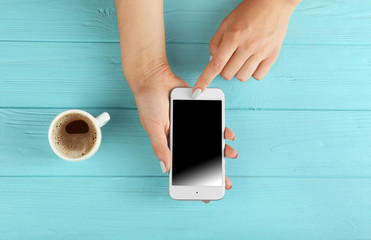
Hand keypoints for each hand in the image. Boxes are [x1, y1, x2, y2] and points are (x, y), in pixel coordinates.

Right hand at [132, 64, 237, 202]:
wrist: (155, 78)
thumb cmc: (149, 103)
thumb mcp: (153, 126)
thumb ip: (160, 147)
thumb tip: (166, 168)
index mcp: (169, 144)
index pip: (183, 167)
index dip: (193, 181)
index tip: (204, 195)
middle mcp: (182, 137)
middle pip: (200, 158)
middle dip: (214, 170)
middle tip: (226, 182)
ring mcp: (191, 127)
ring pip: (209, 143)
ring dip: (222, 151)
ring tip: (232, 156)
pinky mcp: (199, 115)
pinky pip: (213, 125)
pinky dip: (221, 131)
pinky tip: (229, 136)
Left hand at [193, 0, 299, 91]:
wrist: (275, 3)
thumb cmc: (250, 11)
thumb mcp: (227, 22)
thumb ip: (216, 42)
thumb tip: (212, 60)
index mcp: (233, 36)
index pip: (215, 64)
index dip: (205, 79)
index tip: (198, 91)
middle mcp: (247, 46)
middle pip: (227, 74)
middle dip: (224, 69)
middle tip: (229, 58)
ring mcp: (261, 52)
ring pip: (242, 77)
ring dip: (238, 71)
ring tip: (242, 59)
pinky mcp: (273, 55)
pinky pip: (258, 76)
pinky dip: (253, 72)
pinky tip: (253, 61)